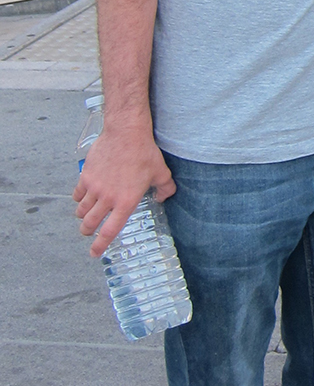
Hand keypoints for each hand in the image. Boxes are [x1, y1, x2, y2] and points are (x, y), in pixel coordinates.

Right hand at [74, 121, 175, 256]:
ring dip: (82, 216)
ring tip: (85, 216)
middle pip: (90, 223)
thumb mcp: (162, 172)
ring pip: (81, 210)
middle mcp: (107, 198)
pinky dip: (78, 199)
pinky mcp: (86, 175)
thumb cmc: (144, 152)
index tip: (94, 253)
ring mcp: (94, 187)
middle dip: (87, 232)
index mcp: (126, 202)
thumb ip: (165, 189)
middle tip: (88, 233)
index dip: (101, 244)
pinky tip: (82, 198)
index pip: (110, 230)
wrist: (125, 133)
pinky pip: (77, 193)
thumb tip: (163, 197)